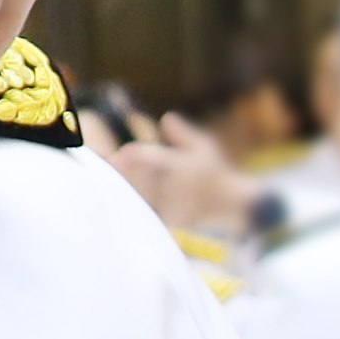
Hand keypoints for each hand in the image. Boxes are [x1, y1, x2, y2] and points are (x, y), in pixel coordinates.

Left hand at [94, 111, 259, 242]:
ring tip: (109, 187)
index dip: (133, 155)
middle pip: (140, 180)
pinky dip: (136, 210)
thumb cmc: (215, 172)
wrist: (231, 205)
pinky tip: (122, 207)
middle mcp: (174, 186)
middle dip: (124, 175)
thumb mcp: (204, 146)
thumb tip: (165, 118)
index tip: (120, 154)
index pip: (152, 158)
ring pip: (142, 199)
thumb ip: (183, 134)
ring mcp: (172, 205)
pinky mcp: (171, 220)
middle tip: (108, 170)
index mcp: (181, 166)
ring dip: (127, 192)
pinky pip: (149, 214)